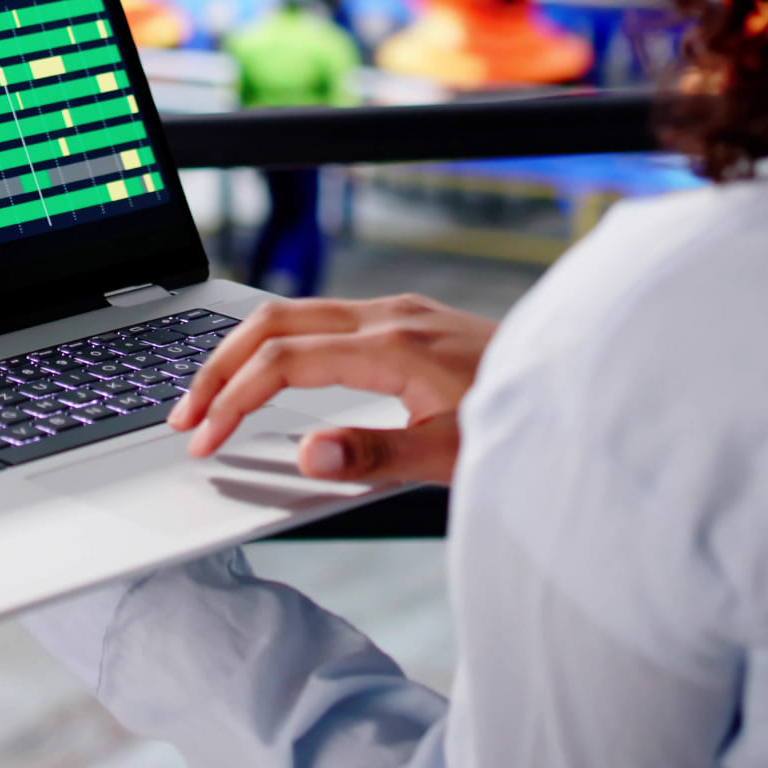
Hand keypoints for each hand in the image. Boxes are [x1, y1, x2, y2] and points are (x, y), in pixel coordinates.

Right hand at [170, 294, 496, 486]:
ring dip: (244, 350)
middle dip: (219, 366)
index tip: (203, 441)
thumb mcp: (452, 454)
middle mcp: (390, 317)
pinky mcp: (408, 320)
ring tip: (211, 394)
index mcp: (393, 345)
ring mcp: (400, 312)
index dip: (234, 400)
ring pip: (296, 313)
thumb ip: (374, 454)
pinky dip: (278, 342)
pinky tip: (272, 371)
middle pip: (274, 322)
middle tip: (184, 414)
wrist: (583, 386)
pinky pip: (322, 318)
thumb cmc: (522, 422)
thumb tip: (304, 455)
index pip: (284, 362)